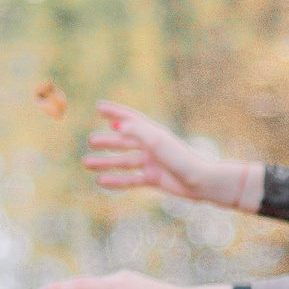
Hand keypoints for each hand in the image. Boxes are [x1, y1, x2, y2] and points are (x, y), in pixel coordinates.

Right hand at [83, 100, 259, 211]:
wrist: (200, 182)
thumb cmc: (180, 159)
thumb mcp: (157, 141)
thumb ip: (137, 131)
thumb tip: (118, 125)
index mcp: (153, 133)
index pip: (130, 119)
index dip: (114, 112)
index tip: (98, 107)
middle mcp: (152, 146)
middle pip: (125, 141)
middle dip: (108, 141)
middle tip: (90, 141)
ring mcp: (152, 163)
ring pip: (124, 162)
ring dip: (106, 162)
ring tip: (87, 163)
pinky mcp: (154, 179)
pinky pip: (130, 179)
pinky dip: (116, 181)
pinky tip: (101, 181)